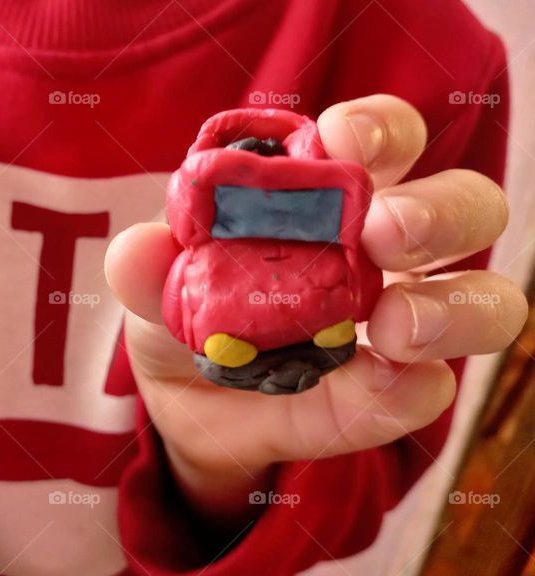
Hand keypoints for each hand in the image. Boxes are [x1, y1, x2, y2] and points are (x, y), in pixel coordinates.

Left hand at [105, 95, 526, 520]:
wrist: (187, 403)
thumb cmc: (186, 313)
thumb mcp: (154, 287)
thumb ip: (149, 268)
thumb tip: (136, 249)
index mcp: (332, 197)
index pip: (382, 140)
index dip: (378, 128)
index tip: (344, 139)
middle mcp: (386, 251)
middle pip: (464, 207)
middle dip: (437, 212)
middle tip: (385, 235)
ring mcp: (402, 324)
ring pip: (483, 299)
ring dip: (453, 307)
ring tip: (394, 325)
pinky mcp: (390, 396)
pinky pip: (425, 391)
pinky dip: (406, 390)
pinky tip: (379, 385)